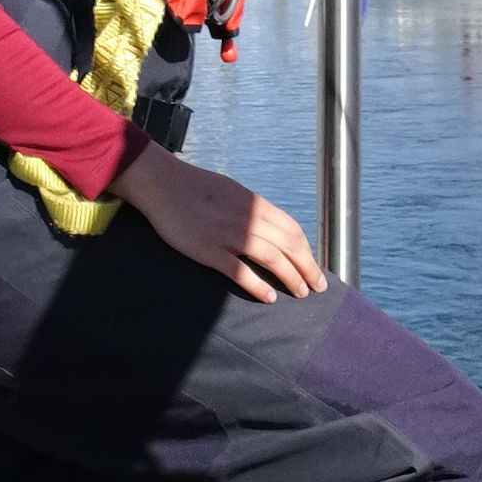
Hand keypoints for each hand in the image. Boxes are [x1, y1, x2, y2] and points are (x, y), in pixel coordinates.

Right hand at [114, 144, 327, 302]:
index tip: (314, 266)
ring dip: (290, 278)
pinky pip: (240, 272)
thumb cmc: (197, 186)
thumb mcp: (233, 191)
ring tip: (300, 292)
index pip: (292, 229)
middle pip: (288, 246)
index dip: (307, 250)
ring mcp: (229, 235)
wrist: (163, 183)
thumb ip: (252, 209)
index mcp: (254, 204)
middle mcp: (247, 219)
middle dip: (307, 268)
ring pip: (271, 259)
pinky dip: (258, 286)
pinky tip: (269, 297)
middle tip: (317, 286)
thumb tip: (271, 227)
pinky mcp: (209, 250)